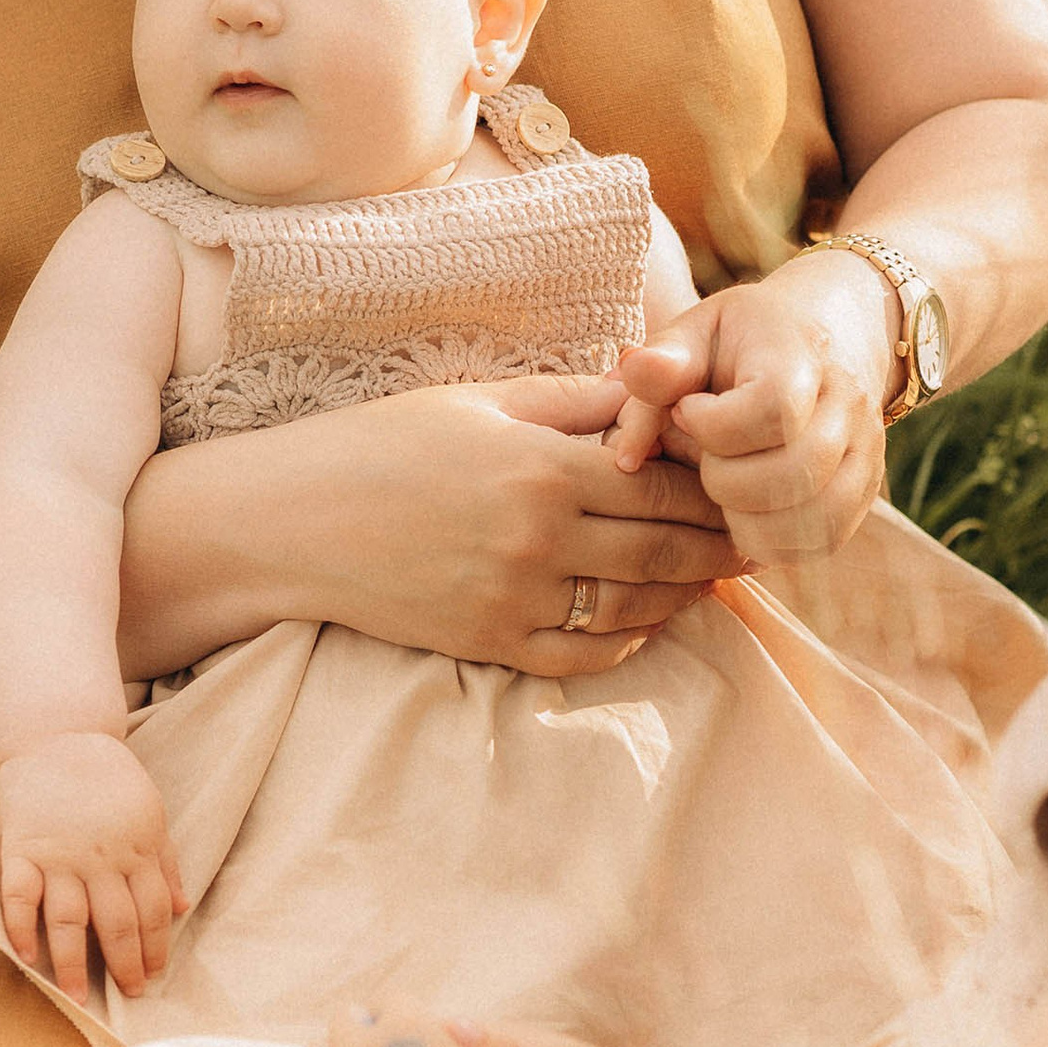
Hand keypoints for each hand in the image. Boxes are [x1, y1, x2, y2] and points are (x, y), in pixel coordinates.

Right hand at [0, 729, 186, 999]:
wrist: (59, 737)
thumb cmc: (110, 777)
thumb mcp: (152, 813)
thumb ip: (166, 862)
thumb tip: (184, 908)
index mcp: (136, 849)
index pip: (153, 911)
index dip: (155, 947)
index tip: (153, 975)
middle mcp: (100, 859)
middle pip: (116, 923)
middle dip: (124, 965)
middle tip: (127, 995)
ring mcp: (58, 856)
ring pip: (68, 921)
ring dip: (73, 964)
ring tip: (77, 996)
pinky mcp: (21, 849)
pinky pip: (19, 897)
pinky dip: (22, 928)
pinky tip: (29, 956)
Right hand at [271, 377, 741, 672]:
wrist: (291, 523)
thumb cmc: (381, 444)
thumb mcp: (478, 401)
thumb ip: (573, 402)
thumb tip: (650, 392)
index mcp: (542, 466)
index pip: (663, 485)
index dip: (715, 490)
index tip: (746, 486)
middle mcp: (538, 538)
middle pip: (663, 550)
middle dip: (718, 549)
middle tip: (757, 544)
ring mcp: (515, 598)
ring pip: (633, 606)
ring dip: (684, 597)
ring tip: (713, 582)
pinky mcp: (490, 642)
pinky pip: (583, 654)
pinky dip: (627, 642)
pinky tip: (647, 623)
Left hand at [615, 252, 903, 565]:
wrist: (820, 339)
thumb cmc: (741, 340)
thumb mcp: (697, 330)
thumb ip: (663, 359)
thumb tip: (630, 373)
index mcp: (801, 356)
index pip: (772, 410)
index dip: (714, 427)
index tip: (686, 412)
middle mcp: (847, 405)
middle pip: (794, 474)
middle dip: (725, 481)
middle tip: (702, 458)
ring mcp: (865, 453)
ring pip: (815, 520)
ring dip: (750, 521)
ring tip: (722, 488)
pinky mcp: (863, 493)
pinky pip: (824, 542)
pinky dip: (775, 543)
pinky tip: (744, 515)